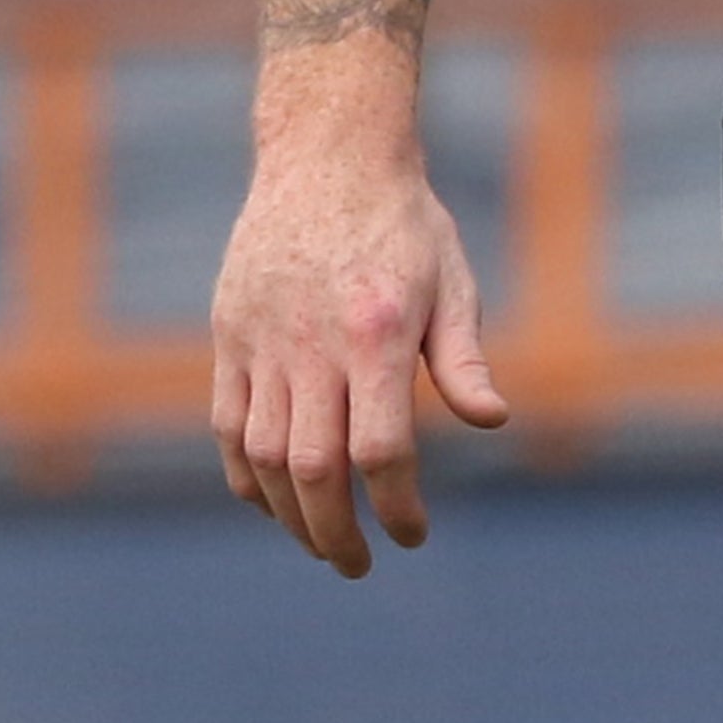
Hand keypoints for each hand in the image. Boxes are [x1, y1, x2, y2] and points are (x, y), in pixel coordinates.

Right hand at [210, 132, 508, 575]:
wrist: (327, 157)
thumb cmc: (404, 225)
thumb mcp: (451, 282)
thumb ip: (463, 360)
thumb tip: (492, 422)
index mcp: (377, 333)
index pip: (381, 449)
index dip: (397, 505)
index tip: (412, 535)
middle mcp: (313, 344)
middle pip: (314, 467)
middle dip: (335, 531)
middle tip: (358, 565)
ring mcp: (262, 342)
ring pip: (264, 457)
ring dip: (289, 514)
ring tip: (320, 541)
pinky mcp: (229, 338)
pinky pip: (229, 427)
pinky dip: (247, 476)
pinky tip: (274, 502)